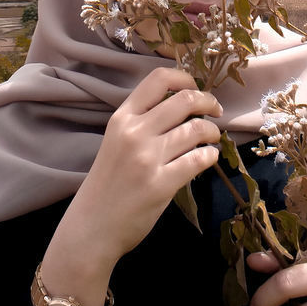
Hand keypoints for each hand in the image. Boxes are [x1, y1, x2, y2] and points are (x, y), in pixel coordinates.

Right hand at [41, 68, 221, 305]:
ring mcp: (148, 159)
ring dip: (212, 131)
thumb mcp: (115, 142)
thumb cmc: (107, 183)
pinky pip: (198, 159)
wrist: (91, 227)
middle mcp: (134, 133)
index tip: (195, 87)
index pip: (157, 79)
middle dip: (208, 102)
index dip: (184, 77)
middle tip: (215, 111)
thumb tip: (183, 105)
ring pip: (196, 129)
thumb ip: (142, 122)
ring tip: (212, 137)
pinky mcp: (161, 184)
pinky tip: (208, 157)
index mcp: (122, 118)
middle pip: (184, 100)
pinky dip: (210, 155)